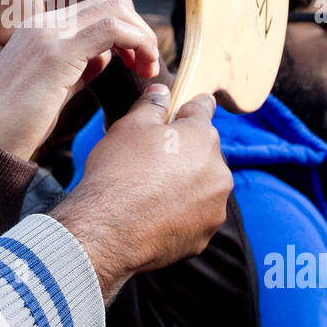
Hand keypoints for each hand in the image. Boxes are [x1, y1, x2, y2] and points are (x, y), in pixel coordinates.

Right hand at [0, 0, 158, 160]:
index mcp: (39, 27)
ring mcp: (48, 33)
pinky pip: (111, 30)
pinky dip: (136, 44)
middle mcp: (42, 22)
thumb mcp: (52, 86)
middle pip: (110, 4)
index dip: (125, 32)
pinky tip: (139, 68)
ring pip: (115, 11)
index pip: (95, 11)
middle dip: (139, 31)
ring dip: (142, 37)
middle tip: (147, 66)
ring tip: (147, 69)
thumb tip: (105, 58)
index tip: (136, 63)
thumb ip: (78, 67)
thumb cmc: (16, 123)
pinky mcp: (57, 52)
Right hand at [53, 86, 231, 302]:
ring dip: (185, 184)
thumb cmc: (118, 172)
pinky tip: (154, 214)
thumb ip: (151, 105)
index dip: (188, 107)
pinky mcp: (204, 235)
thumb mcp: (129, 126)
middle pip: (204, 151)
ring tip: (151, 191)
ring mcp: (214, 206)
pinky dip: (180, 213)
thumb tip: (162, 91)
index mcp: (203, 137)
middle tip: (152, 159)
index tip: (182, 110)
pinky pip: (195, 216)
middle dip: (184, 151)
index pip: (203, 108)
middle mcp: (219, 171)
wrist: (108, 230)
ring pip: (202, 186)